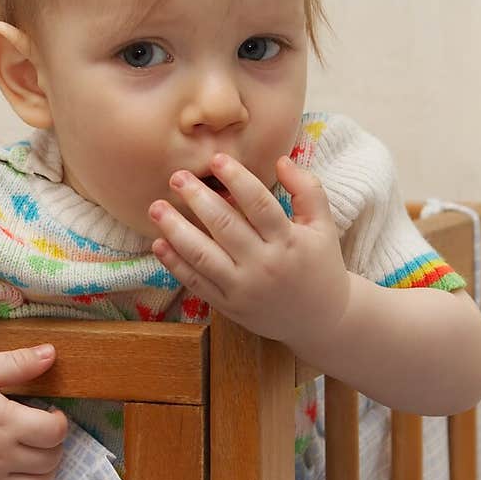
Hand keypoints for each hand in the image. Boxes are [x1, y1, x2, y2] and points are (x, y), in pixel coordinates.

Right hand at [0, 345, 66, 479]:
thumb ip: (19, 363)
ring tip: (36, 462)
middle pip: (49, 462)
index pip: (54, 433)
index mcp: (6, 422)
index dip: (60, 423)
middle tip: (42, 434)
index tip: (50, 414)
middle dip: (54, 447)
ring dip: (44, 479)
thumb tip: (52, 352)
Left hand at [148, 154, 351, 357]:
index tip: (216, 159)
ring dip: (176, 231)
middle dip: (198, 199)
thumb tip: (281, 159)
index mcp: (289, 241)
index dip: (238, 180)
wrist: (321, 320)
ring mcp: (244, 288)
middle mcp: (264, 265)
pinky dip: (175, 264)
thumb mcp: (323, 225)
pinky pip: (197, 283)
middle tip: (177, 177)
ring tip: (156, 208)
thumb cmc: (320, 264)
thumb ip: (307, 189)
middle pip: (226, 227)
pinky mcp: (229, 305)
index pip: (260, 205)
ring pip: (204, 257)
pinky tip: (158, 243)